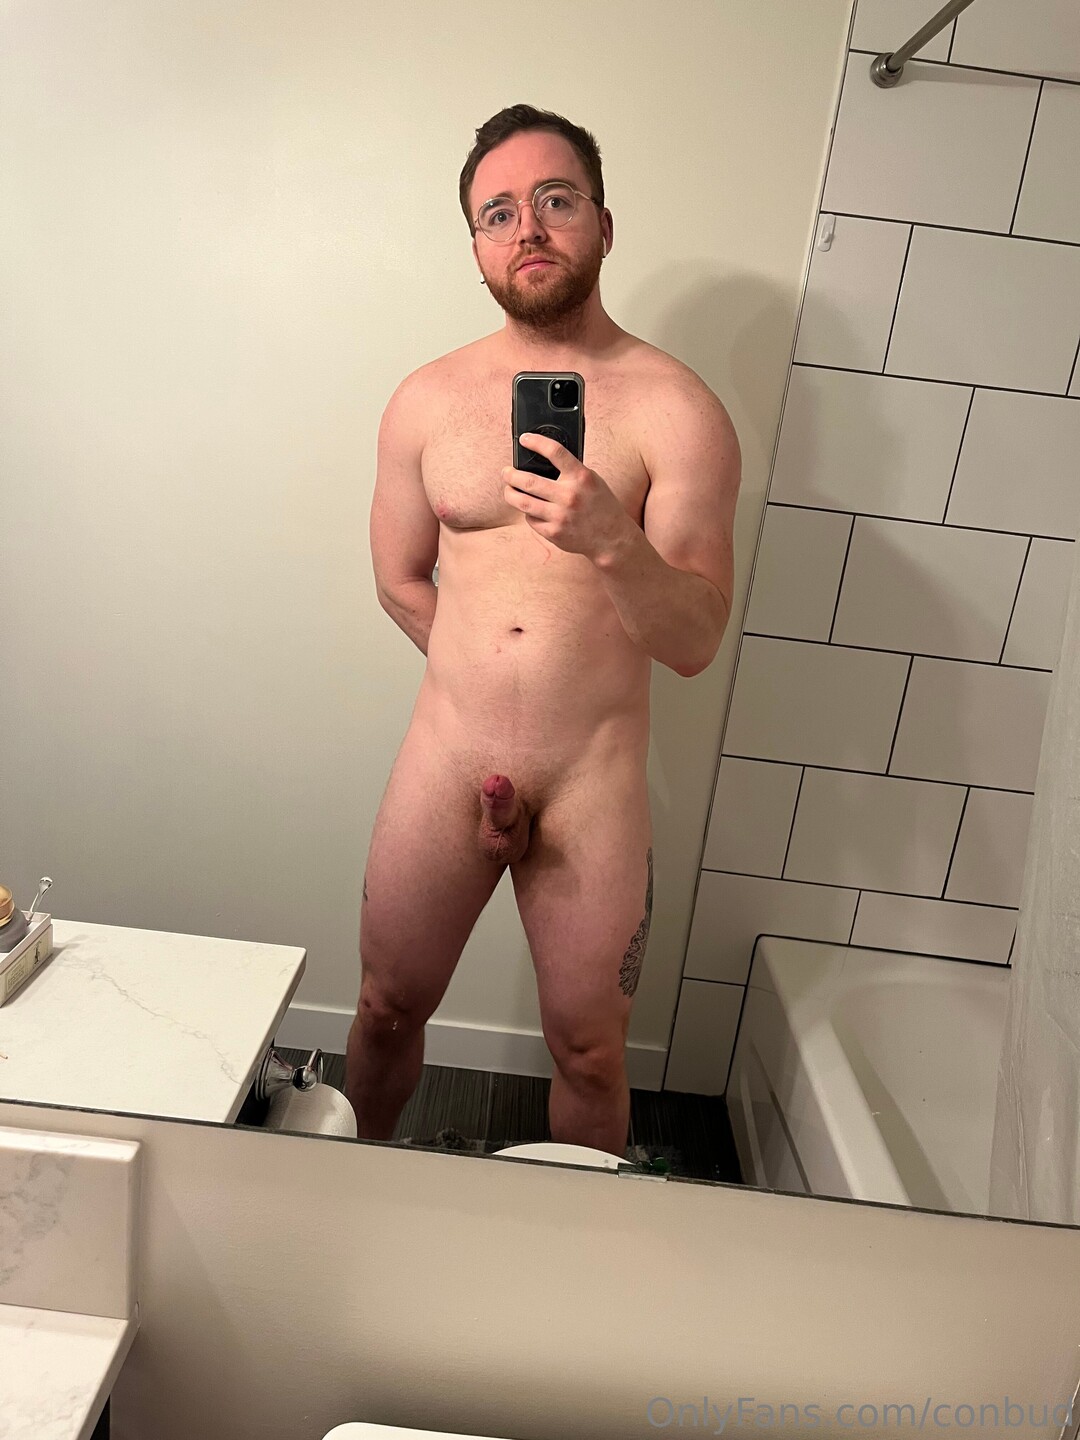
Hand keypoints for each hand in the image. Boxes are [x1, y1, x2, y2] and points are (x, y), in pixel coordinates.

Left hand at [502, 432, 631, 562]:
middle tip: (506, 472)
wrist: (612, 537)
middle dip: (510, 475)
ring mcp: (560, 516)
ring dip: (510, 494)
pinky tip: (530, 509)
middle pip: (528, 481)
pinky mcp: (554, 533)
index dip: (536, 442)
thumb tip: (542, 460)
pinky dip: (528, 512)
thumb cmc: (601, 505)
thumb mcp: (592, 481)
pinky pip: (531, 519)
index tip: (524, 439)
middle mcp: (569, 496)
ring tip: (508, 489)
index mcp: (581, 478)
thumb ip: (571, 470)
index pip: (555, 452)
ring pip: (522, 502)